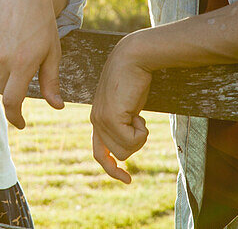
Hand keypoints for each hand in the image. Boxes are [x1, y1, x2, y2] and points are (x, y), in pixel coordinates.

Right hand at [0, 0, 65, 128]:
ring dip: (3, 72)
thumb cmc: (42, 24)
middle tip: (26, 67)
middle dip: (14, 86)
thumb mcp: (52, 52)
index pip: (12, 101)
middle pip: (4, 88)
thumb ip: (52, 82)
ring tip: (16, 49)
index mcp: (23, 63)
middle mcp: (3, 57)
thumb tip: (58, 106)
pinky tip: (5, 42)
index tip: (21, 123)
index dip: (15, 117)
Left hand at [90, 33, 151, 182]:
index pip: (99, 152)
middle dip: (135, 142)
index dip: (112, 168)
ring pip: (126, 150)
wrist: (133, 58)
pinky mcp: (110, 118)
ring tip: (137, 114)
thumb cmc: (134, 80)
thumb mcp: (128, 106)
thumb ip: (125, 123)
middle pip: (119, 154)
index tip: (127, 179)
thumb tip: (129, 145)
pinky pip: (131, 141)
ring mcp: (101, 121)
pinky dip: (141, 132)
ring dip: (139, 137)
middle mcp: (96, 121)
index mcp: (98, 118)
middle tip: (139, 121)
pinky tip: (138, 113)